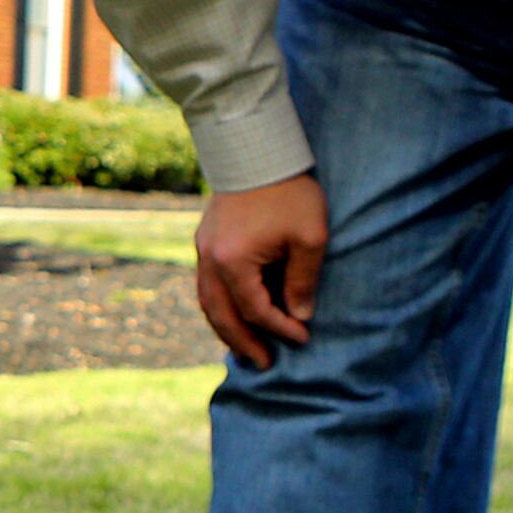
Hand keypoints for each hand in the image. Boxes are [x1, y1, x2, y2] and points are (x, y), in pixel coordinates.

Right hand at [195, 171, 327, 368]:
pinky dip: (219, 304)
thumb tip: (299, 316)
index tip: (303, 336)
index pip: (255, 309)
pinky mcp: (205, 238)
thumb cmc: (289, 192)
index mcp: (233, 261)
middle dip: (242, 342)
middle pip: (221, 314)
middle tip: (264, 364)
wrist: (257, 149)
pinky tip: (235, 311)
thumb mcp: (309, 237)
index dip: (280, 328)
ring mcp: (202, 248)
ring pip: (207, 301)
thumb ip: (303, 281)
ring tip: (244, 346)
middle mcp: (210, 259)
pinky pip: (206, 283)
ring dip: (225, 327)